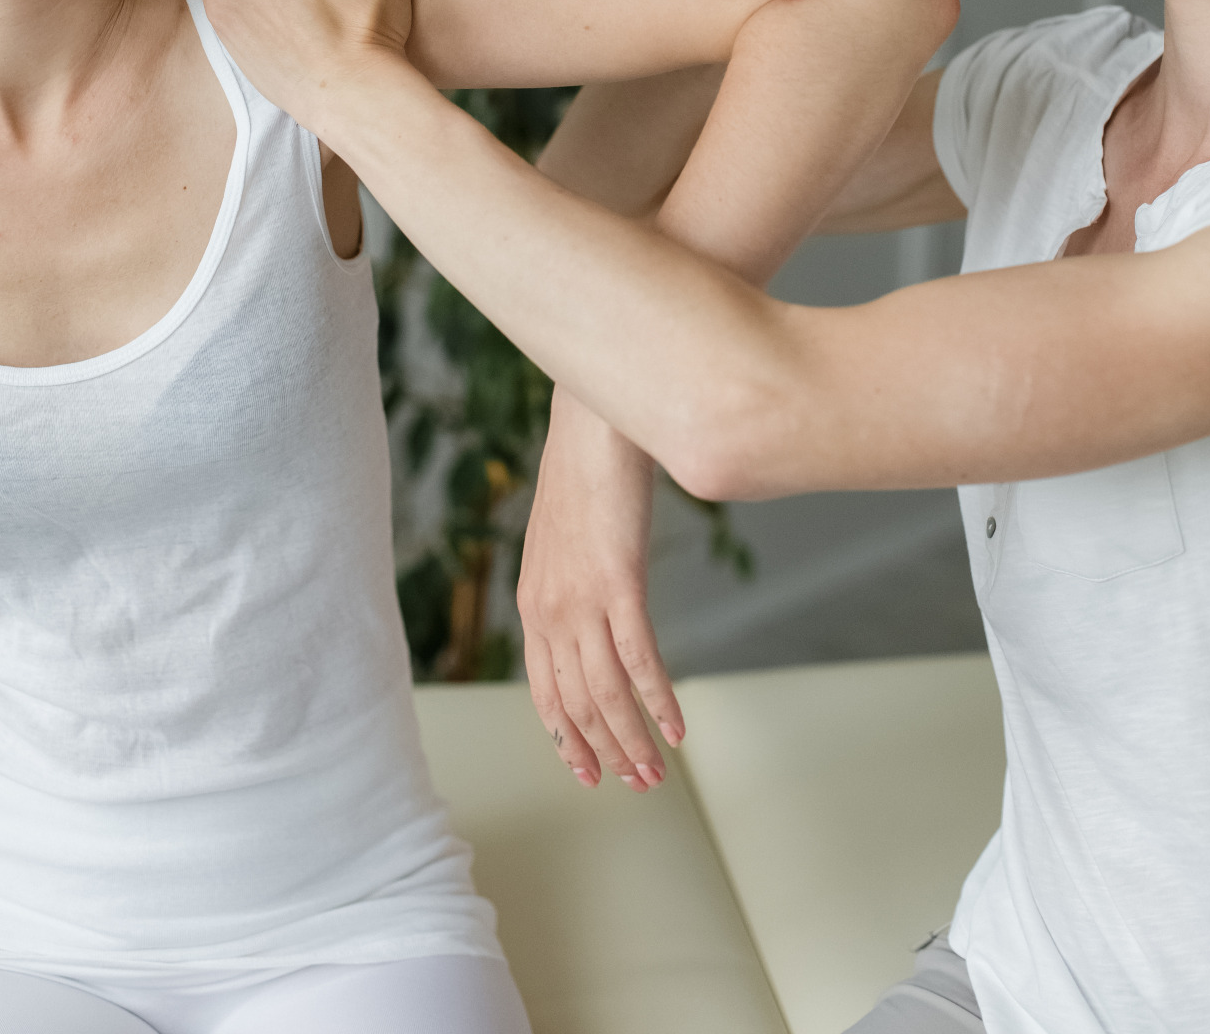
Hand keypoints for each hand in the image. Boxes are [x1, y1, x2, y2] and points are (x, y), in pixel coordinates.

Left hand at [518, 390, 682, 792]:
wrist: (593, 423)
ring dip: (632, 741)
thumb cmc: (586, 470)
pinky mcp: (619, 584)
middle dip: (605, 751)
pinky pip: (639, 660)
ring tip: (657, 774)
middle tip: (635, 785)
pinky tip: (676, 728)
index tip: (589, 770)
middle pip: (575, 703)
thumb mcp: (566, 536)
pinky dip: (657, 701)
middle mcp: (550, 610)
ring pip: (606, 694)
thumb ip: (571, 578)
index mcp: (533, 602)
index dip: (567, 738)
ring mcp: (582, 600)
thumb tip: (595, 605)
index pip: (546, 690)